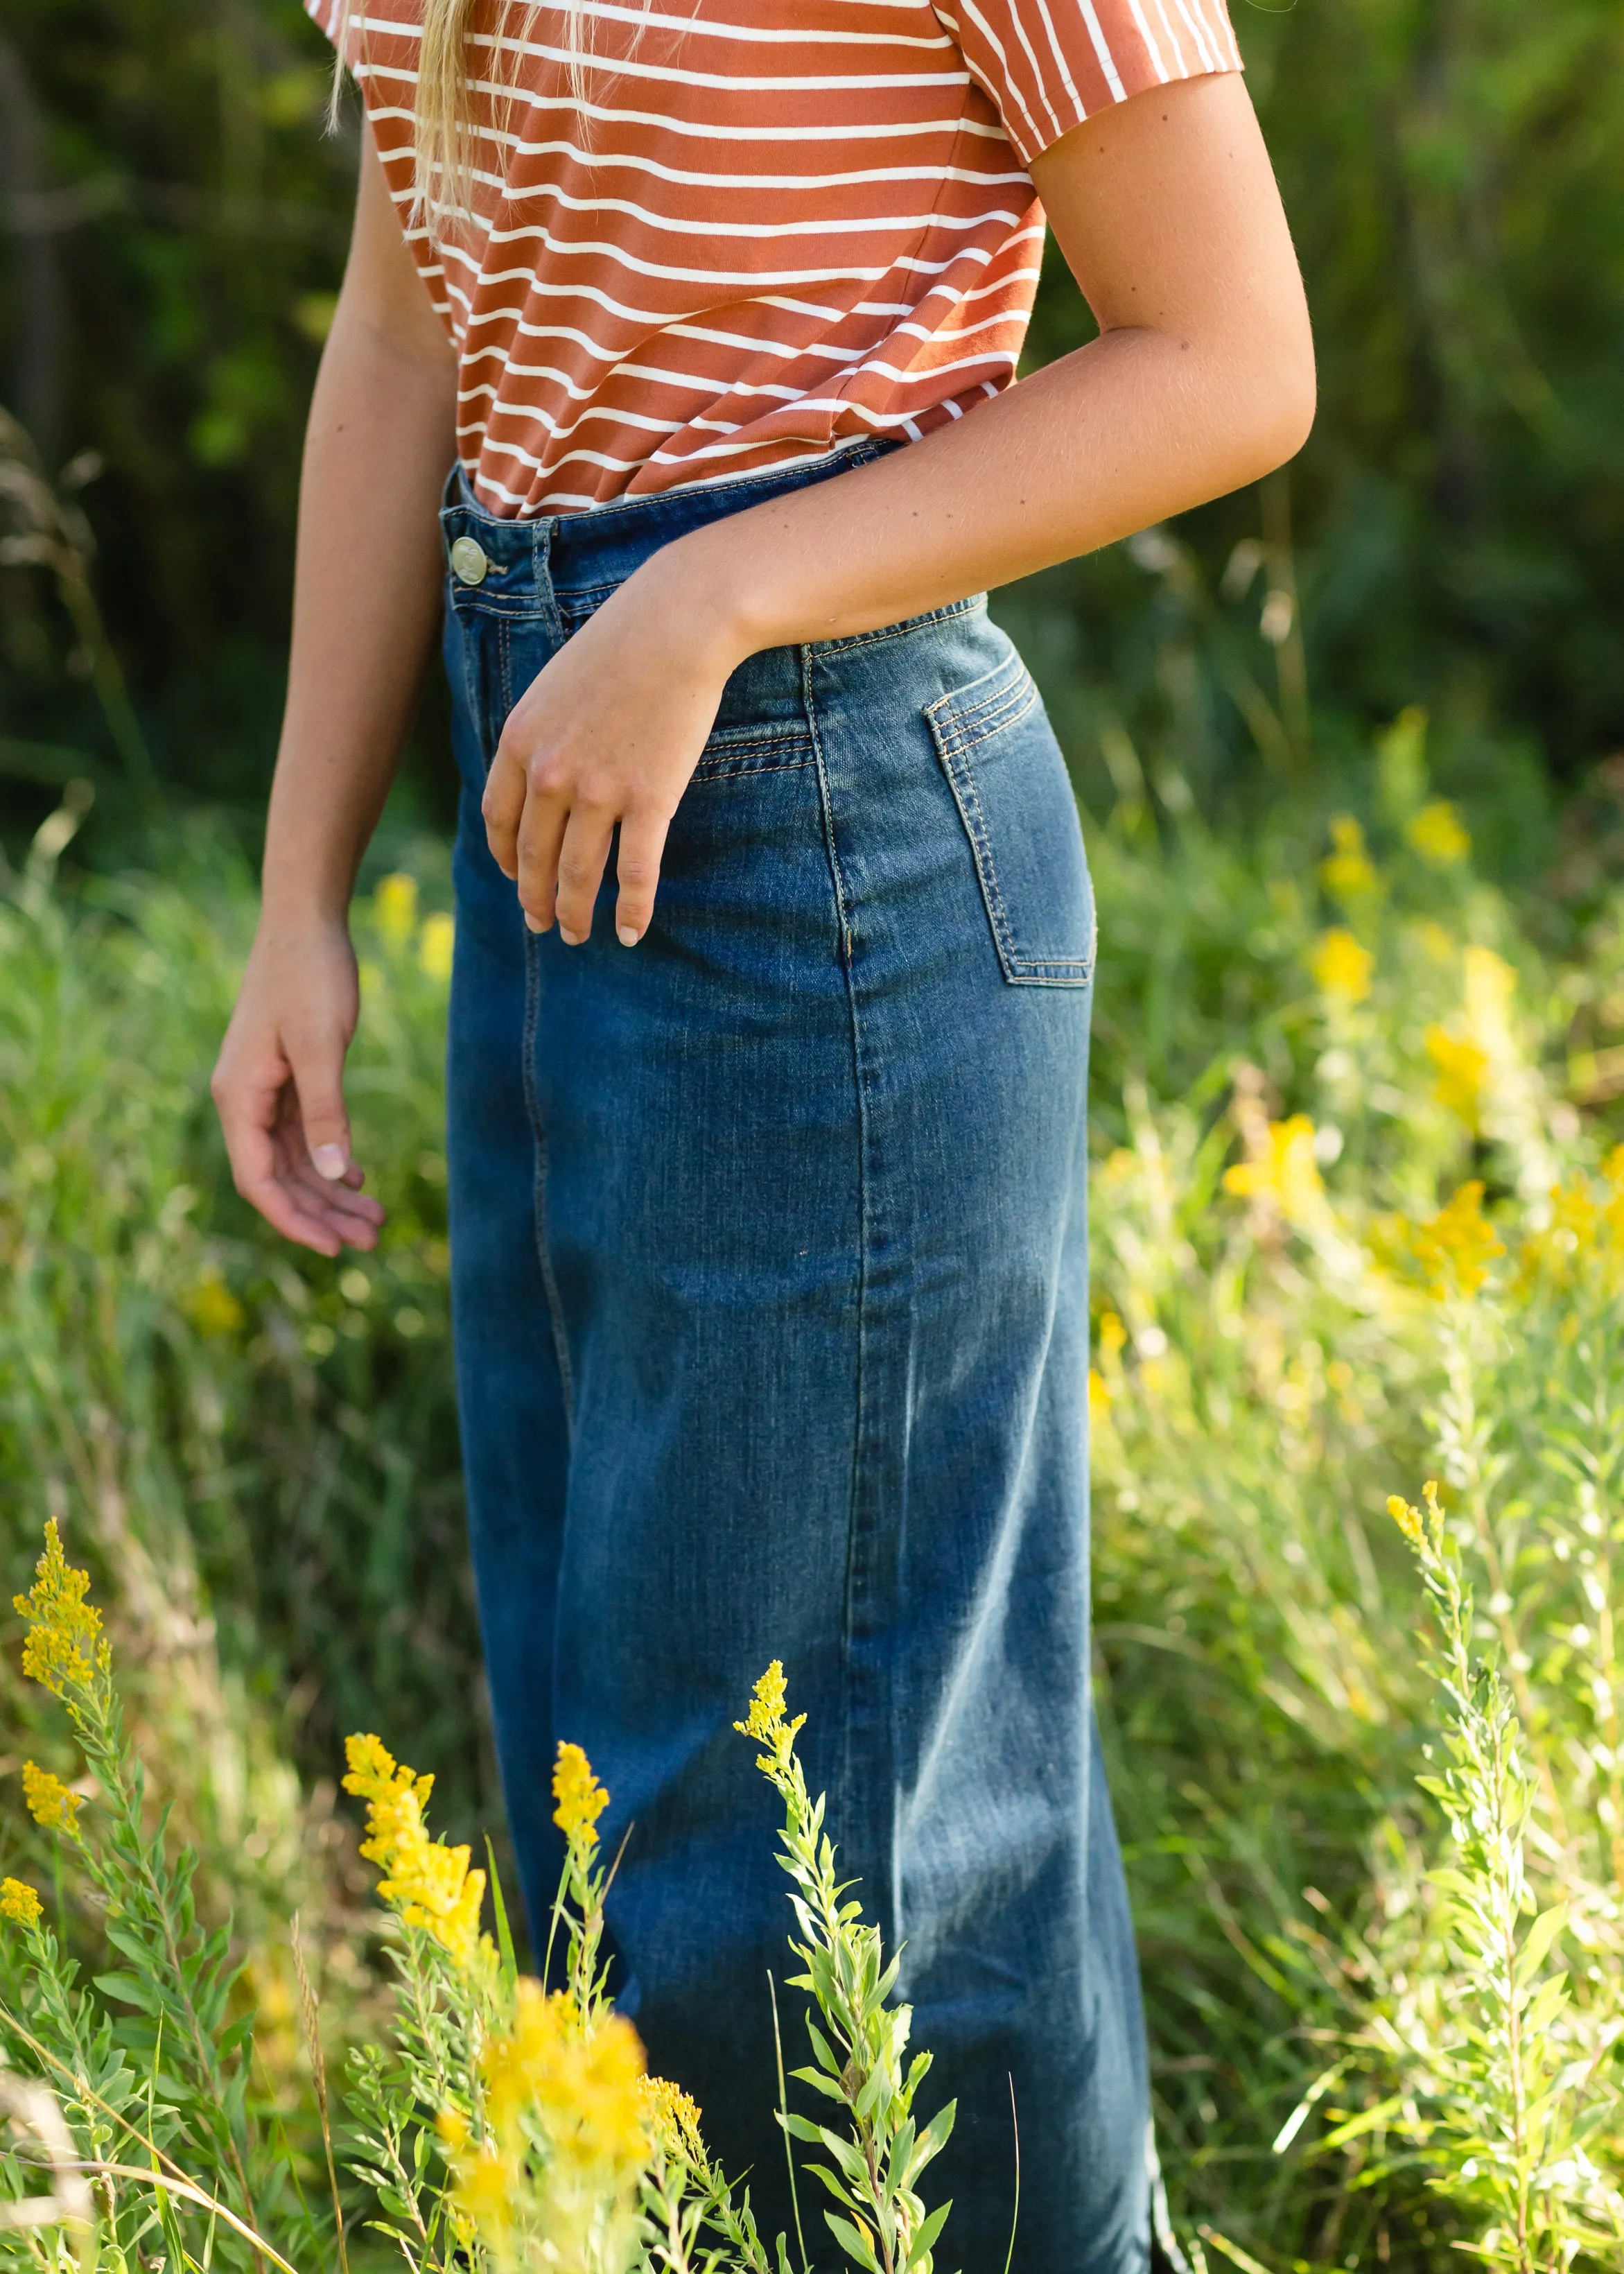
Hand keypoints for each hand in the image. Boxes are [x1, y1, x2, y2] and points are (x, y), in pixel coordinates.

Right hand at [211, 918, 385, 1256]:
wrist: (305, 923)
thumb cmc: (311, 976)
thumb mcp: (322, 1046)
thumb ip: (326, 1112)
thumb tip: (332, 1175)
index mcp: (240, 1097)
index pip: (260, 1180)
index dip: (294, 1220)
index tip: (333, 1249)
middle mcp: (244, 1101)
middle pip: (279, 1179)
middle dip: (322, 1214)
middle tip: (372, 1242)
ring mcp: (264, 1091)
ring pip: (295, 1161)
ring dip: (331, 1193)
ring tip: (377, 1221)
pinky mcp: (285, 1079)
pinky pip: (303, 1136)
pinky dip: (330, 1160)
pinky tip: (358, 1177)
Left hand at [481, 548, 742, 942]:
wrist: (676, 624)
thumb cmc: (622, 645)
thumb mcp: (556, 686)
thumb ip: (542, 735)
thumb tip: (543, 778)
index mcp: (520, 742)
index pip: (499, 820)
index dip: (506, 860)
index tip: (517, 881)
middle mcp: (550, 774)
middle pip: (534, 857)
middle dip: (536, 900)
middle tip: (543, 926)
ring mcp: (599, 790)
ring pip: (579, 874)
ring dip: (575, 914)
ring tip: (578, 936)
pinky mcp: (649, 799)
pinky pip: (635, 872)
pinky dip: (632, 909)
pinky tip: (631, 931)